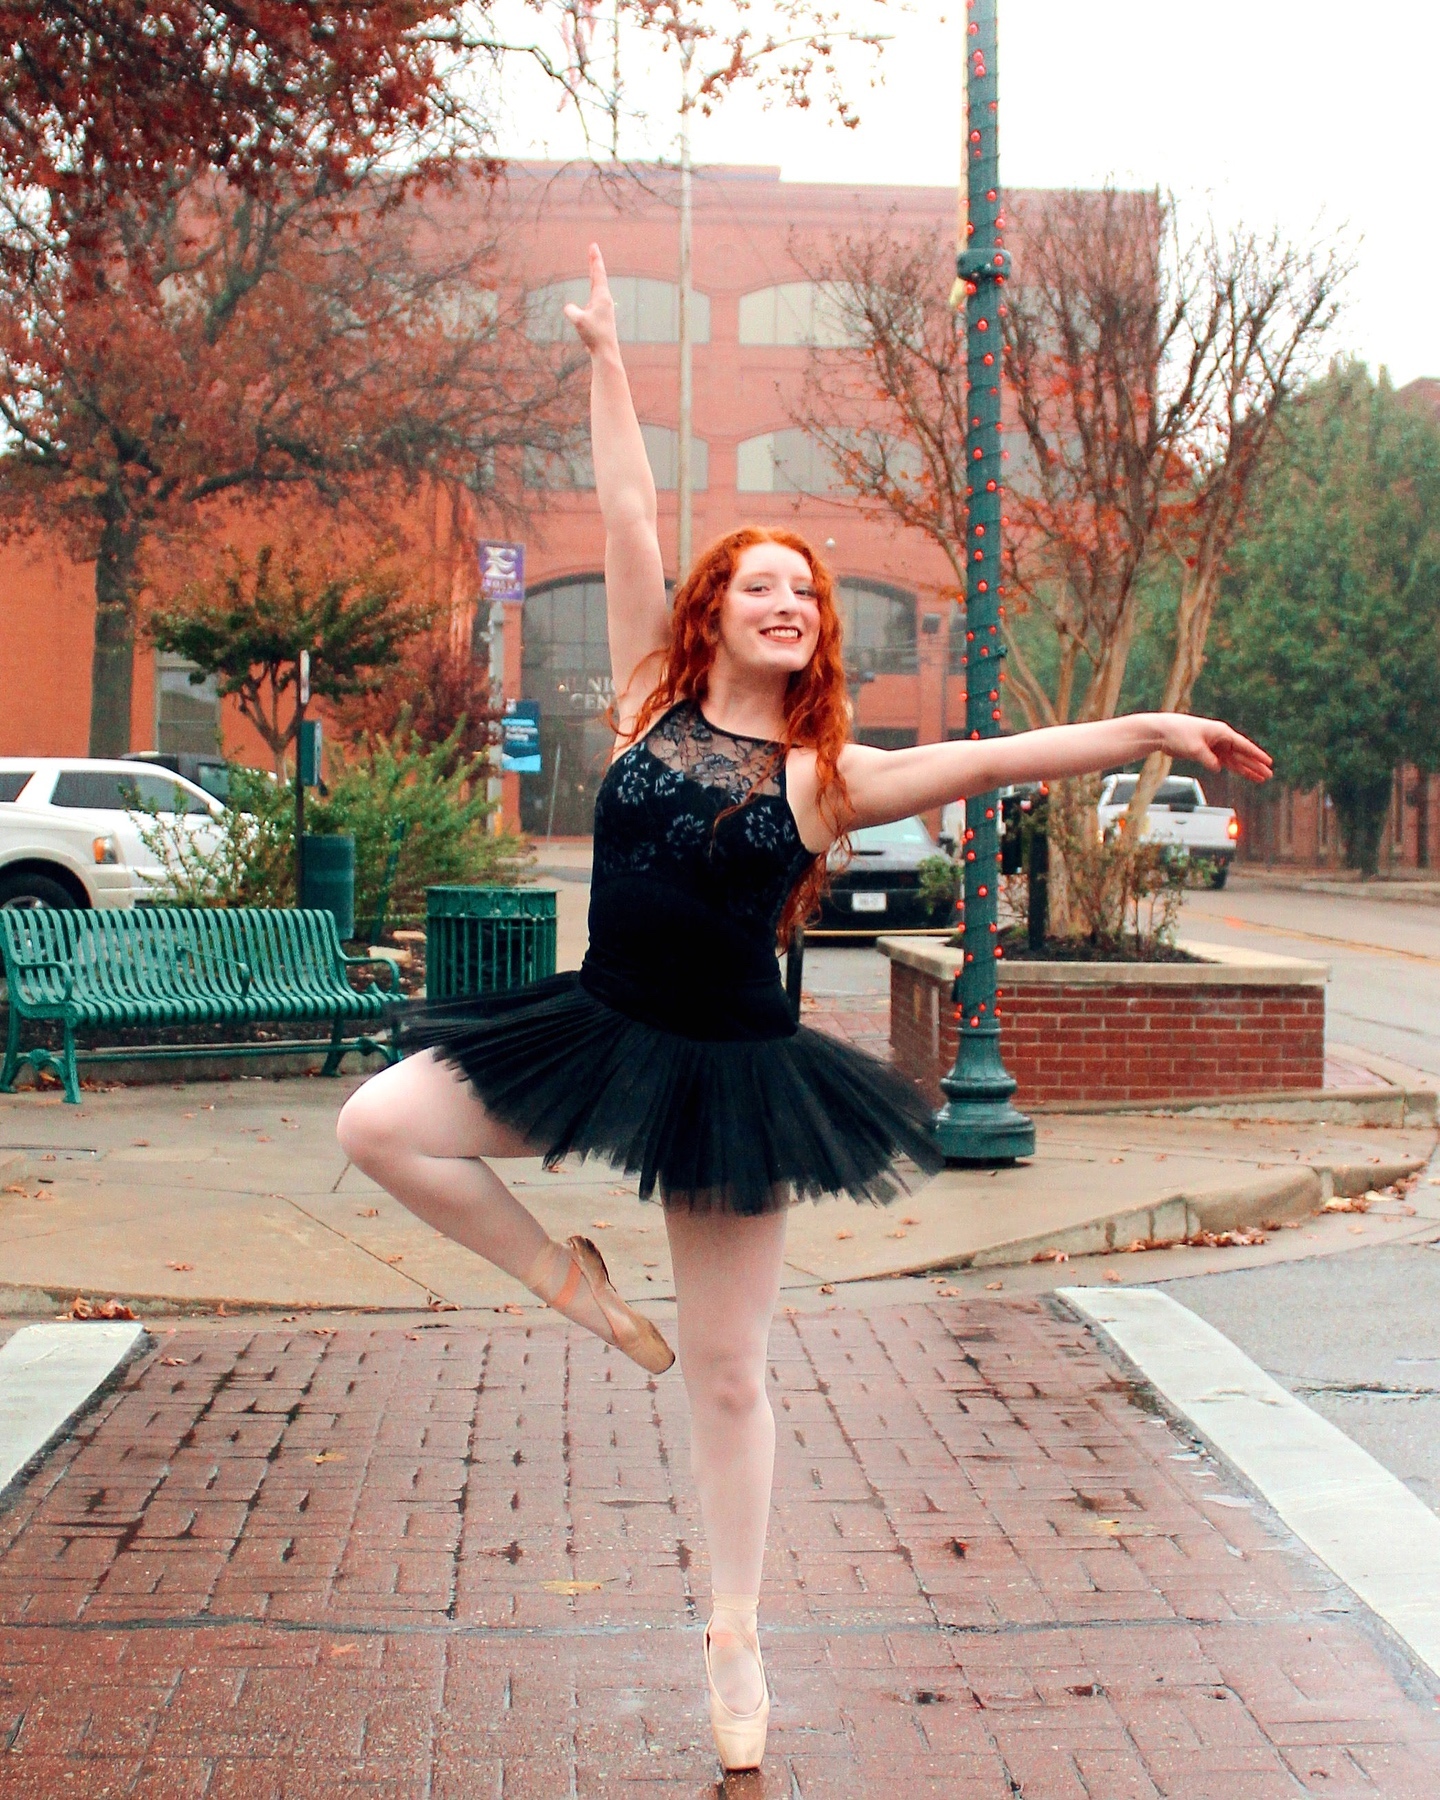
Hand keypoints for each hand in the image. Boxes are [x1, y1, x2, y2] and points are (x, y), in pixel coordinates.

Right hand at [563, 241, 619, 355]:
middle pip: (599, 276)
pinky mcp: (601, 315)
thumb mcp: (578, 321)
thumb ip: (571, 310)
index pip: (598, 273)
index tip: (593, 245)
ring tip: (594, 262)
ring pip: (598, 285)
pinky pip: (595, 295)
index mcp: (601, 297)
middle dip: (594, 261)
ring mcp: (604, 307)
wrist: (605, 351)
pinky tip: (594, 287)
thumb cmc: (594, 336)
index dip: (594, 258)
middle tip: (593, 248)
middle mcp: (605, 300)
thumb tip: (569, 307)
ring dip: (595, 273)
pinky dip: (594, 286)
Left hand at [1157, 714, 1271, 782]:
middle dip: (1255, 765)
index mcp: (1221, 732)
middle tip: (1268, 775)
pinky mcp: (1207, 752)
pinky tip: (1243, 774)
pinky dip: (1234, 768)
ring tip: (1260, 778)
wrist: (1162, 731)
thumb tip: (1218, 768)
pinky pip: (1225, 762)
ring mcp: (1215, 746)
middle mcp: (1221, 738)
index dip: (1256, 755)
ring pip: (1235, 760)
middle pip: (1242, 755)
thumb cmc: (1178, 734)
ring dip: (1247, 769)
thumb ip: (1208, 759)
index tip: (1268, 762)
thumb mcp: (1194, 749)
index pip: (1244, 746)